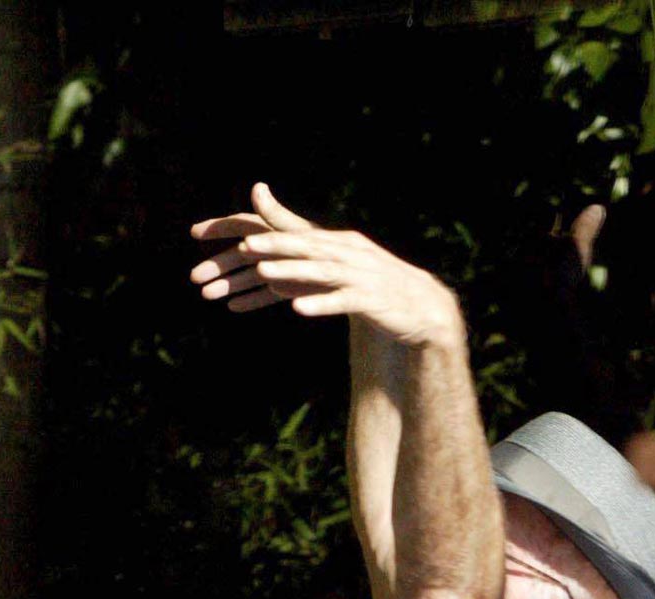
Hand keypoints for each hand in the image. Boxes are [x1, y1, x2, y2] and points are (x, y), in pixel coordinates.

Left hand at [189, 182, 462, 347]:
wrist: (420, 308)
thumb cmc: (368, 287)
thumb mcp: (334, 271)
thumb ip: (302, 260)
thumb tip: (262, 260)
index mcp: (336, 244)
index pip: (294, 235)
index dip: (263, 235)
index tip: (235, 239)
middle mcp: (347, 253)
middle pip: (305, 247)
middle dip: (273, 245)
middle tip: (242, 246)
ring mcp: (360, 275)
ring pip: (321, 271)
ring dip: (292, 270)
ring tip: (264, 271)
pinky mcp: (371, 300)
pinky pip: (343, 301)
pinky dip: (321, 303)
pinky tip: (298, 309)